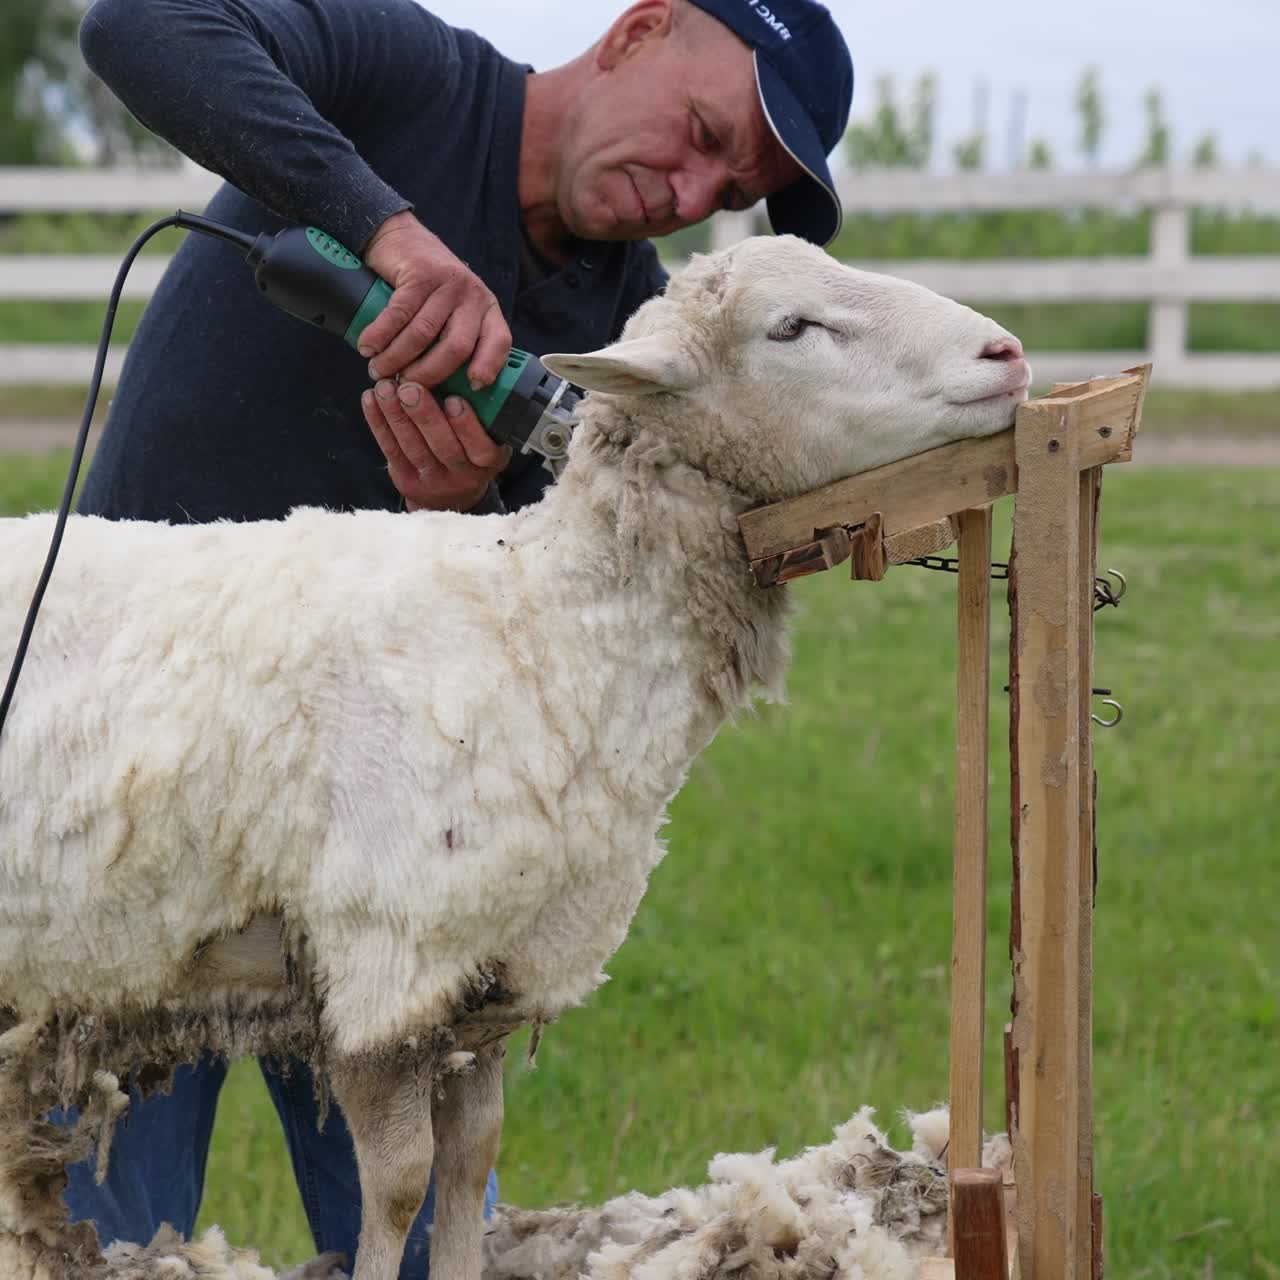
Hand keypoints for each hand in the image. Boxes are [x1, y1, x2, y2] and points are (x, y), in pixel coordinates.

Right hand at [359, 211, 511, 390]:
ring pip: (423, 334)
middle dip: (428, 374)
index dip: (488, 366)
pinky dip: (380, 336)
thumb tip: (439, 390)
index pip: (499, 342)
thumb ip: (453, 338)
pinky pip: (398, 315)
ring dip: (396, 358)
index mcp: (486, 309)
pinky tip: (368, 348)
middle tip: (405, 387)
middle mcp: (472, 296)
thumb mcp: (451, 310)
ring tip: (379, 370)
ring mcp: (447, 284)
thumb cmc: (426, 286)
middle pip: (456, 347)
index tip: (472, 386)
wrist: (400, 236)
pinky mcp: (420, 274)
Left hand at [362, 379, 511, 512]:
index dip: (466, 425)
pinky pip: (391, 450)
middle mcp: (464, 475)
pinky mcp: (407, 481)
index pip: (481, 448)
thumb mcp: (490, 435)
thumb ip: (483, 411)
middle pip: (443, 447)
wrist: (452, 495)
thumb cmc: (472, 448)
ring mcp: (434, 481)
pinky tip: (371, 399)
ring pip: (413, 447)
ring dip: (396, 415)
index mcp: (490, 461)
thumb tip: (460, 369)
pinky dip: (379, 423)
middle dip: (425, 416)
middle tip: (409, 388)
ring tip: (385, 387)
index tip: (453, 400)